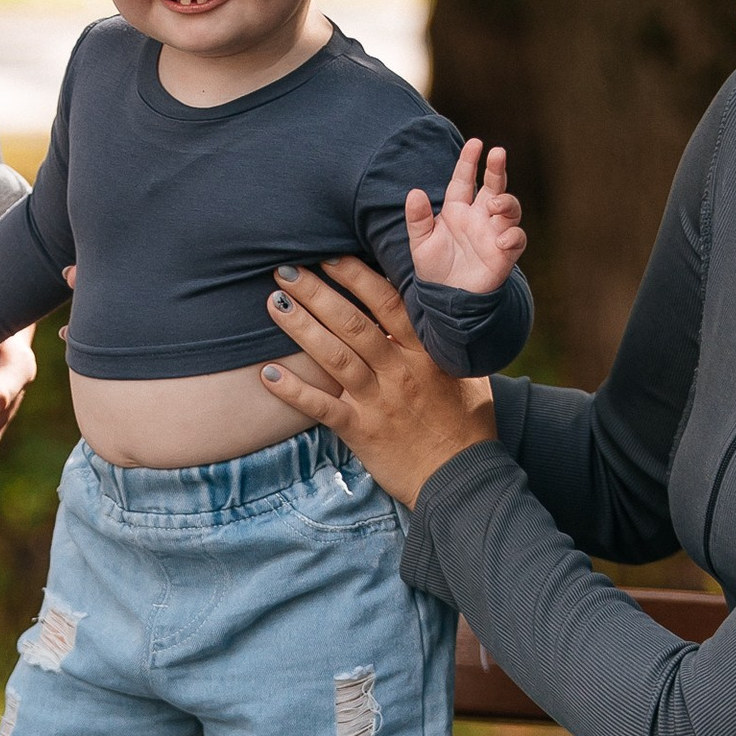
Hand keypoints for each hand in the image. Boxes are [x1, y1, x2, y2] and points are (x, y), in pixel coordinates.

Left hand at [257, 255, 497, 507]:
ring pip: (334, 357)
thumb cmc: (468, 424)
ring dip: (301, 328)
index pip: (387, 302)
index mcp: (426, 352)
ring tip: (274, 303)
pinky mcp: (362, 432)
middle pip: (352, 323)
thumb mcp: (468, 373)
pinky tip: (267, 374)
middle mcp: (401, 371)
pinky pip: (322, 408)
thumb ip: (445, 341)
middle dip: (317, 293)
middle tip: (286, 270)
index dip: (355, 276)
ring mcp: (379, 402)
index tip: (328, 255)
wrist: (464, 479)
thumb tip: (433, 308)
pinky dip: (293, 391)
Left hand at [406, 138, 525, 296]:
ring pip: (510, 208)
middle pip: (493, 186)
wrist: (448, 300)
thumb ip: (417, 218)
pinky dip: (512, 236)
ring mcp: (494, 233)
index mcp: (457, 210)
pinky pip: (516, 239)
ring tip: (495, 204)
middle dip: (496, 168)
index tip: (475, 144)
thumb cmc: (435, 269)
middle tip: (498, 153)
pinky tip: (500, 239)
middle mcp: (479, 217)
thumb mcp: (420, 242)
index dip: (469, 161)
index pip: (464, 180)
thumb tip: (414, 192)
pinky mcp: (505, 253)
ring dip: (506, 202)